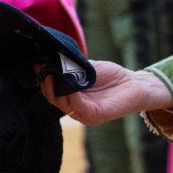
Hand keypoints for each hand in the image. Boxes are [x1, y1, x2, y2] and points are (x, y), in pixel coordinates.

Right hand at [40, 60, 172, 124]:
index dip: (42, 77)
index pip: (50, 91)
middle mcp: (74, 108)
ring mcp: (83, 114)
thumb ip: (70, 67)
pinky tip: (71, 83)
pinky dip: (72, 95)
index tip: (37, 63)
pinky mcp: (95, 115)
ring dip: (56, 87)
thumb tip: (52, 57)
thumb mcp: (86, 69)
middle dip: (46, 82)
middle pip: (53, 98)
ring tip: (53, 72)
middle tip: (43, 66)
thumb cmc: (112, 76)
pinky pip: (78, 106)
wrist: (135, 84)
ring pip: (62, 103)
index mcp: (71, 98)